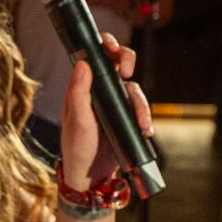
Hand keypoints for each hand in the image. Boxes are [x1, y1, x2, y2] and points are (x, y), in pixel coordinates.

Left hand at [60, 31, 153, 192]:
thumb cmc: (77, 147)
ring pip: (134, 89)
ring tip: (141, 123)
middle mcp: (101, 90)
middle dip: (128, 60)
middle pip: (120, 62)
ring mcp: (116, 103)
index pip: (96, 56)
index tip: (112, 48)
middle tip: (128, 72)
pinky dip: (145, 118)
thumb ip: (78, 92)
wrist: (91, 176)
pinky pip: (141, 110)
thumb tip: (83, 63)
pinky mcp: (128, 117)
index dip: (107, 45)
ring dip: (140, 104)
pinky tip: (145, 131)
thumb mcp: (76, 120)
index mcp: (84, 85)